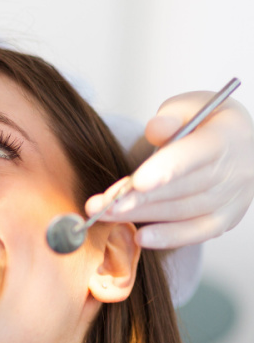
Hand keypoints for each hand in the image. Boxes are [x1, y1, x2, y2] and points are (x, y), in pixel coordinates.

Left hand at [88, 91, 253, 248]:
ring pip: (183, 211)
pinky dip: (169, 237)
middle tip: (104, 205)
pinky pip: (197, 232)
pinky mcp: (225, 218)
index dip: (165, 170)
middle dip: (139, 198)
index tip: (137, 182)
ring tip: (106, 215)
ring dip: (142, 216)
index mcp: (225, 138)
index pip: (193, 156)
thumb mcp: (190, 105)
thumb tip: (155, 129)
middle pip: (182, 189)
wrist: (239, 143)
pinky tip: (140, 237)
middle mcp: (234, 171)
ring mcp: (232, 198)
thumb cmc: (207, 121)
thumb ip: (170, 117)